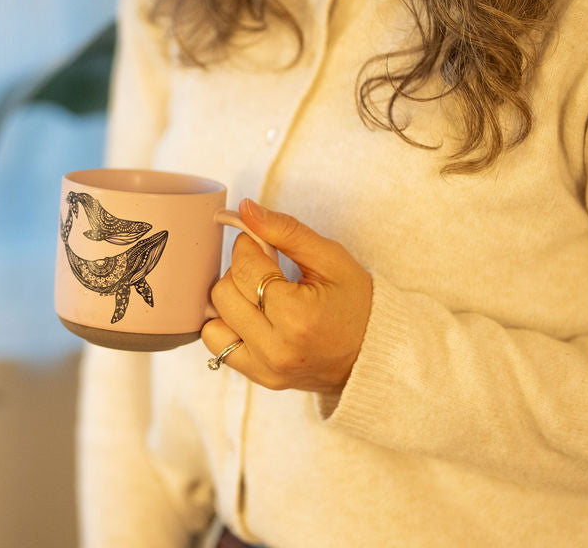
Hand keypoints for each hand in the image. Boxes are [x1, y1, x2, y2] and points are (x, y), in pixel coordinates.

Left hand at [202, 199, 372, 391]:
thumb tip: (246, 209)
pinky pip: (218, 347)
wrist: (375, 354)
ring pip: (212, 323)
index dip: (248, 246)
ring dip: (231, 302)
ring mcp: (266, 368)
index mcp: (296, 316)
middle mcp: (276, 348)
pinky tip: (253, 318)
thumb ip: (286, 231)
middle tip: (266, 270)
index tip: (262, 244)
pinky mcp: (261, 378)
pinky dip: (228, 328)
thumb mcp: (331, 259)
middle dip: (240, 273)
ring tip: (260, 297)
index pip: (244, 267)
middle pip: (223, 294)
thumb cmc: (359, 304)